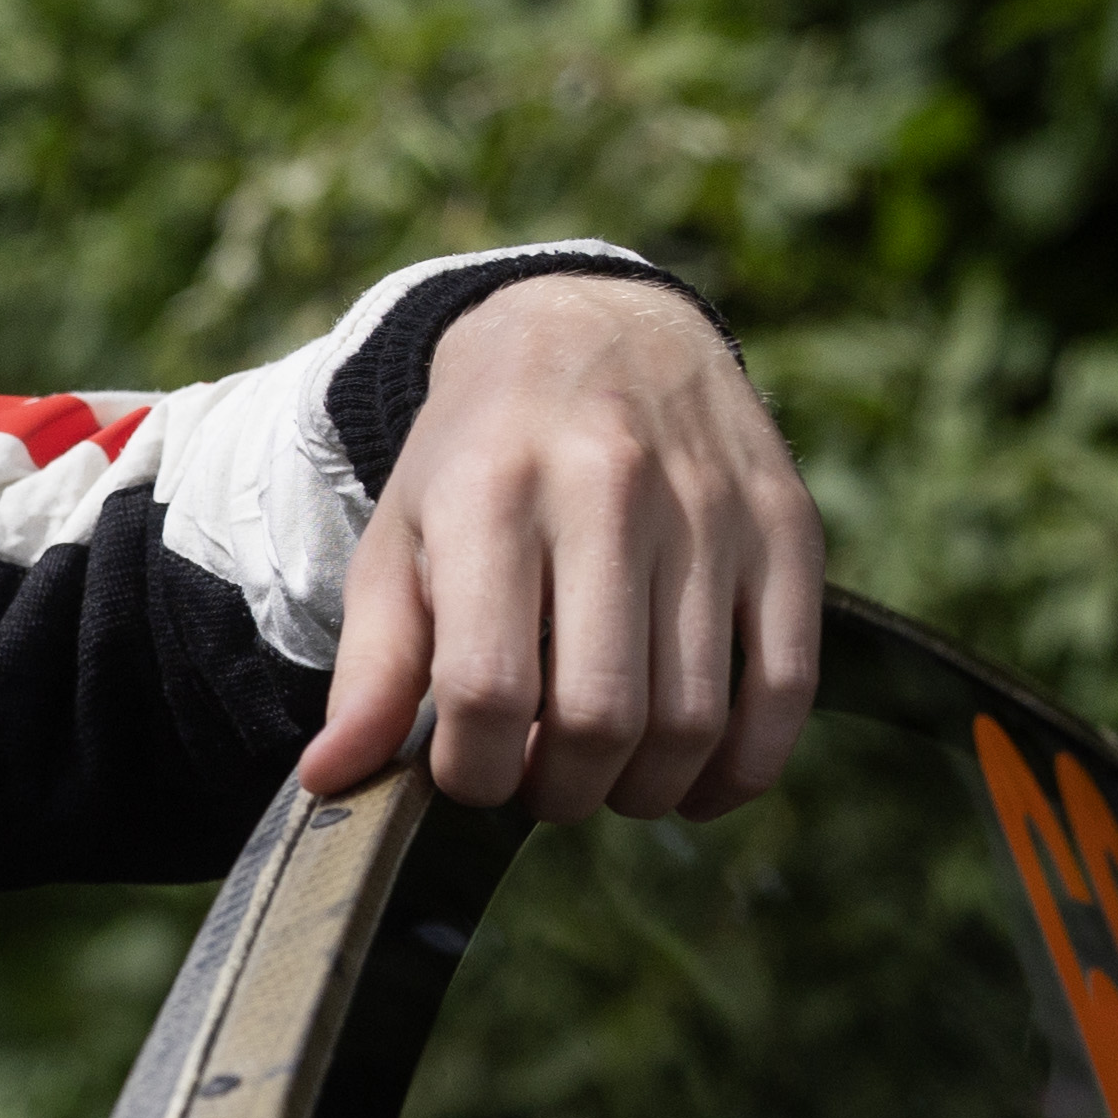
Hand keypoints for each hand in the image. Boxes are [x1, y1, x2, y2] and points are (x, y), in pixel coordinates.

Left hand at [300, 275, 824, 818]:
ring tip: (604, 779)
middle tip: (539, 787)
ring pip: (694, 715)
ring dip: (645, 788)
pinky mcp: (786, 528)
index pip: (486, 687)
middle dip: (560, 791)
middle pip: (599, 715)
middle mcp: (608, 491)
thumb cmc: (479, 454)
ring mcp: (709, 509)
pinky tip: (697, 782)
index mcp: (490, 493)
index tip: (469, 776)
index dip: (473, 770)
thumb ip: (371, 663)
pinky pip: (789, 684)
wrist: (594, 326)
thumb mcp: (399, 537)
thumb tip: (329, 780)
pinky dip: (744, 764)